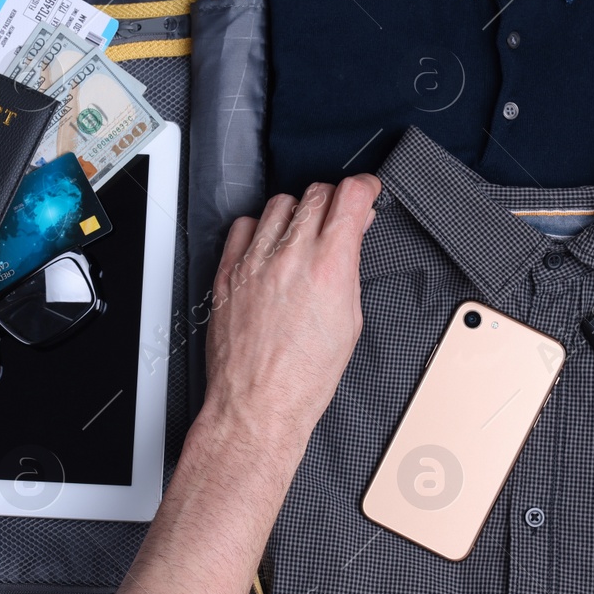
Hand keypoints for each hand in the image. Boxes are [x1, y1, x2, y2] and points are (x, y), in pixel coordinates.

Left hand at [202, 176, 379, 448]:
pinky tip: (267, 247)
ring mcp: (254, 262)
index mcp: (328, 267)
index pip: (350, 195)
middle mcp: (289, 256)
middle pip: (316, 193)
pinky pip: (243, 227)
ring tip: (302, 235)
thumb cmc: (304, 378)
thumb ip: (349, 269)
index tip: (365, 193)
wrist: (259, 404)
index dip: (364, 188)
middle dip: (334, 201)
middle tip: (338, 219)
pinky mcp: (227, 273)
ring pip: (279, 203)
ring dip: (297, 212)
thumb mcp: (349, 322)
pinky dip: (259, 229)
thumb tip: (351, 240)